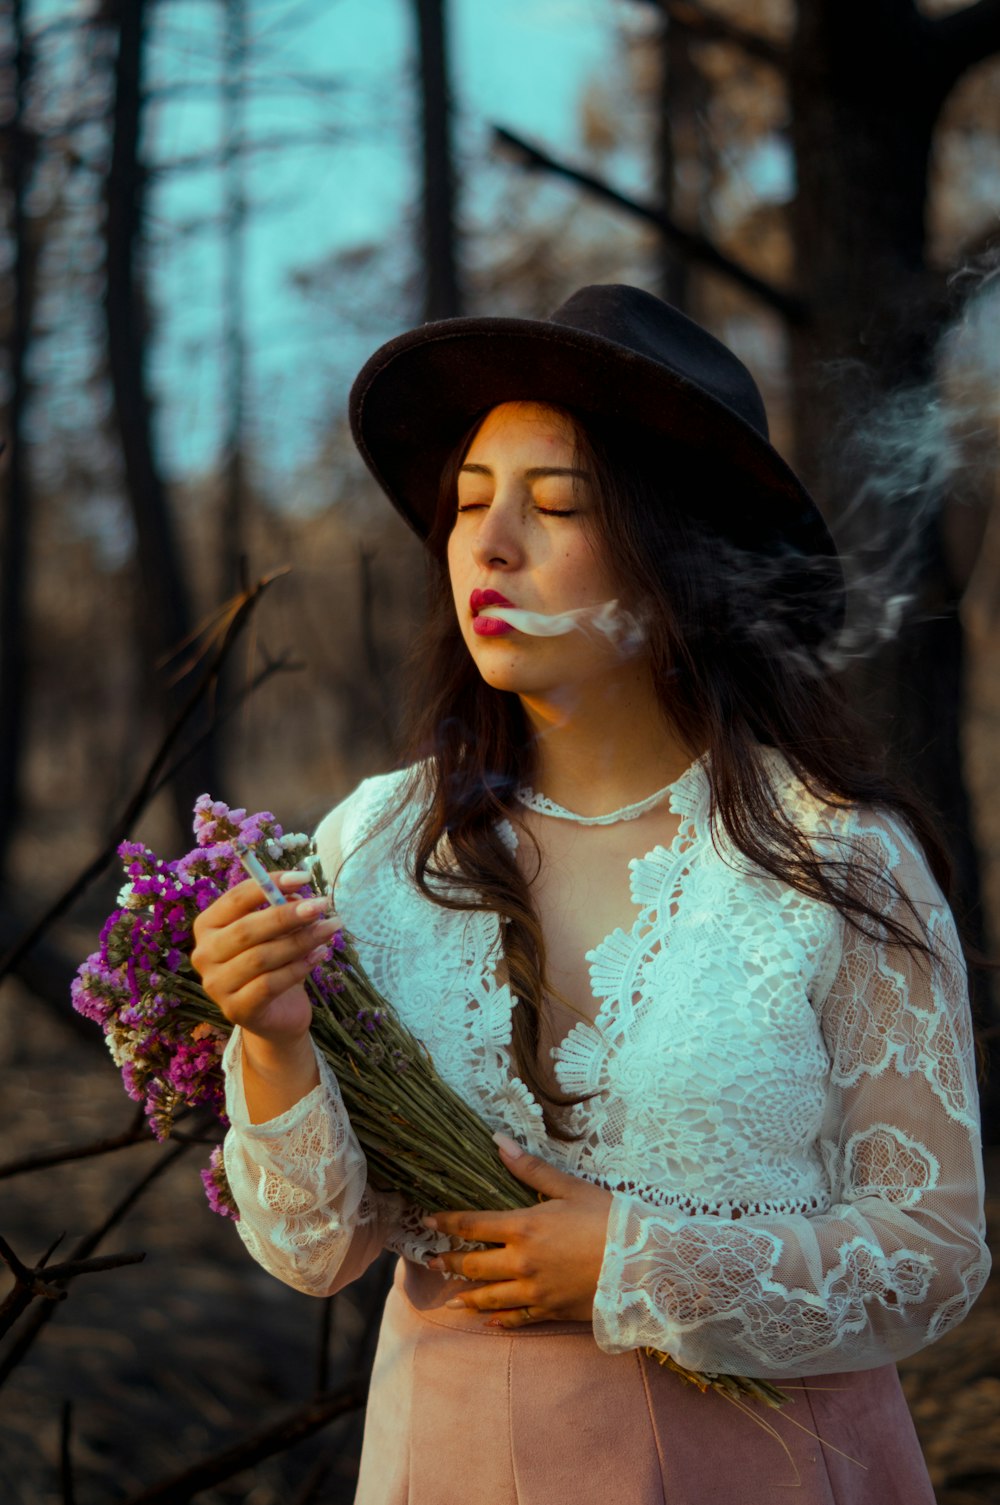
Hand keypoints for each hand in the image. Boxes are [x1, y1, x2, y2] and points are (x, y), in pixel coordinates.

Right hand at [191, 872, 339, 1044]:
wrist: (276, 1014)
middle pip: (246, 929)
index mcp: (208, 926)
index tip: (304, 877)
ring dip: (301, 940)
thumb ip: (281, 912)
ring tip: (330, 928)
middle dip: (288, 915)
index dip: (269, 884)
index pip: (235, 899)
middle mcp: (204, 954)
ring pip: (261, 957)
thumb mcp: (277, 933)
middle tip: (321, 905)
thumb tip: (299, 895)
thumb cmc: (273, 964)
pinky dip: (298, 968)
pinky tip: (319, 955)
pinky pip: (269, 984)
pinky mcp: (235, 1009)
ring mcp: (216, 985)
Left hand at [422, 1135, 612, 1328]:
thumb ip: (530, 1168)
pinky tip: (489, 1322)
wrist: (641, 1264)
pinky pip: (517, 1319)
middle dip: (450, 1262)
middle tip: (432, 1261)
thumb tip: (498, 1141)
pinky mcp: (551, 1310)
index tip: (427, 1220)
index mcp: (523, 1227)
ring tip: (451, 1299)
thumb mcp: (569, 1187)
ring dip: (467, 1297)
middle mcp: (521, 1263)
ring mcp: (534, 1291)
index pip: (472, 1224)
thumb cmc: (607, 1219)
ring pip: (490, 1297)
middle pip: (474, 1265)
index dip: (446, 1222)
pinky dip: (500, 1321)